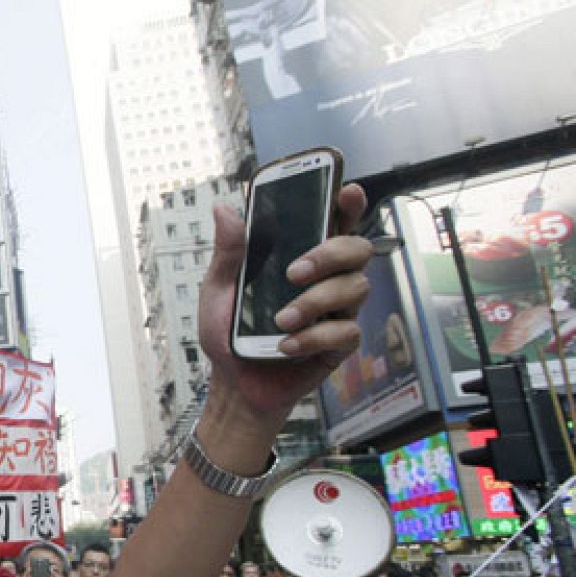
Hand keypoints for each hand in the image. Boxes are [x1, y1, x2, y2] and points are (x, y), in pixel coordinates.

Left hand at [198, 184, 372, 430]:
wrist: (233, 384)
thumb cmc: (229, 334)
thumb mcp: (219, 290)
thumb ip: (229, 252)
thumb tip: (225, 210)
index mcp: (302, 258)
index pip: (334, 223)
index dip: (348, 205)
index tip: (347, 192)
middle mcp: (327, 279)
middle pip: (357, 248)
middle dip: (330, 255)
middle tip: (294, 273)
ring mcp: (337, 310)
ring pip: (355, 288)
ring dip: (316, 302)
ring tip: (281, 321)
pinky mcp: (340, 344)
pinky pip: (346, 331)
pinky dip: (314, 338)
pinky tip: (287, 346)